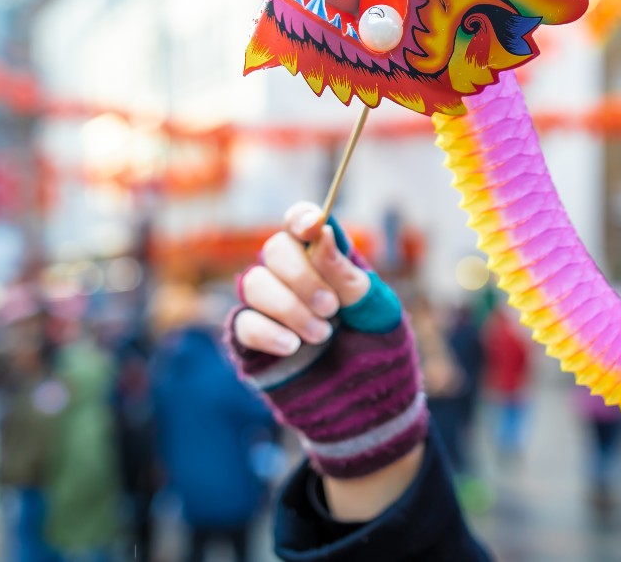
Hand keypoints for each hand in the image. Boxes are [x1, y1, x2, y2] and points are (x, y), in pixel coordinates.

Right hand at [232, 201, 370, 354]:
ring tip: (323, 335)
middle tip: (331, 307)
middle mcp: (293, 275)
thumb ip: (346, 274)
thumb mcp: (374, 309)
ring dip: (289, 308)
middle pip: (274, 249)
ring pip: (254, 284)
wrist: (367, 402)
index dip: (301, 218)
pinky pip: (244, 322)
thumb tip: (321, 232)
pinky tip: (293, 346)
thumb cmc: (375, 347)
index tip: (312, 227)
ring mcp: (270, 306)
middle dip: (302, 276)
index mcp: (325, 257)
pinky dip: (269, 332)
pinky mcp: (252, 338)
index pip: (301, 221)